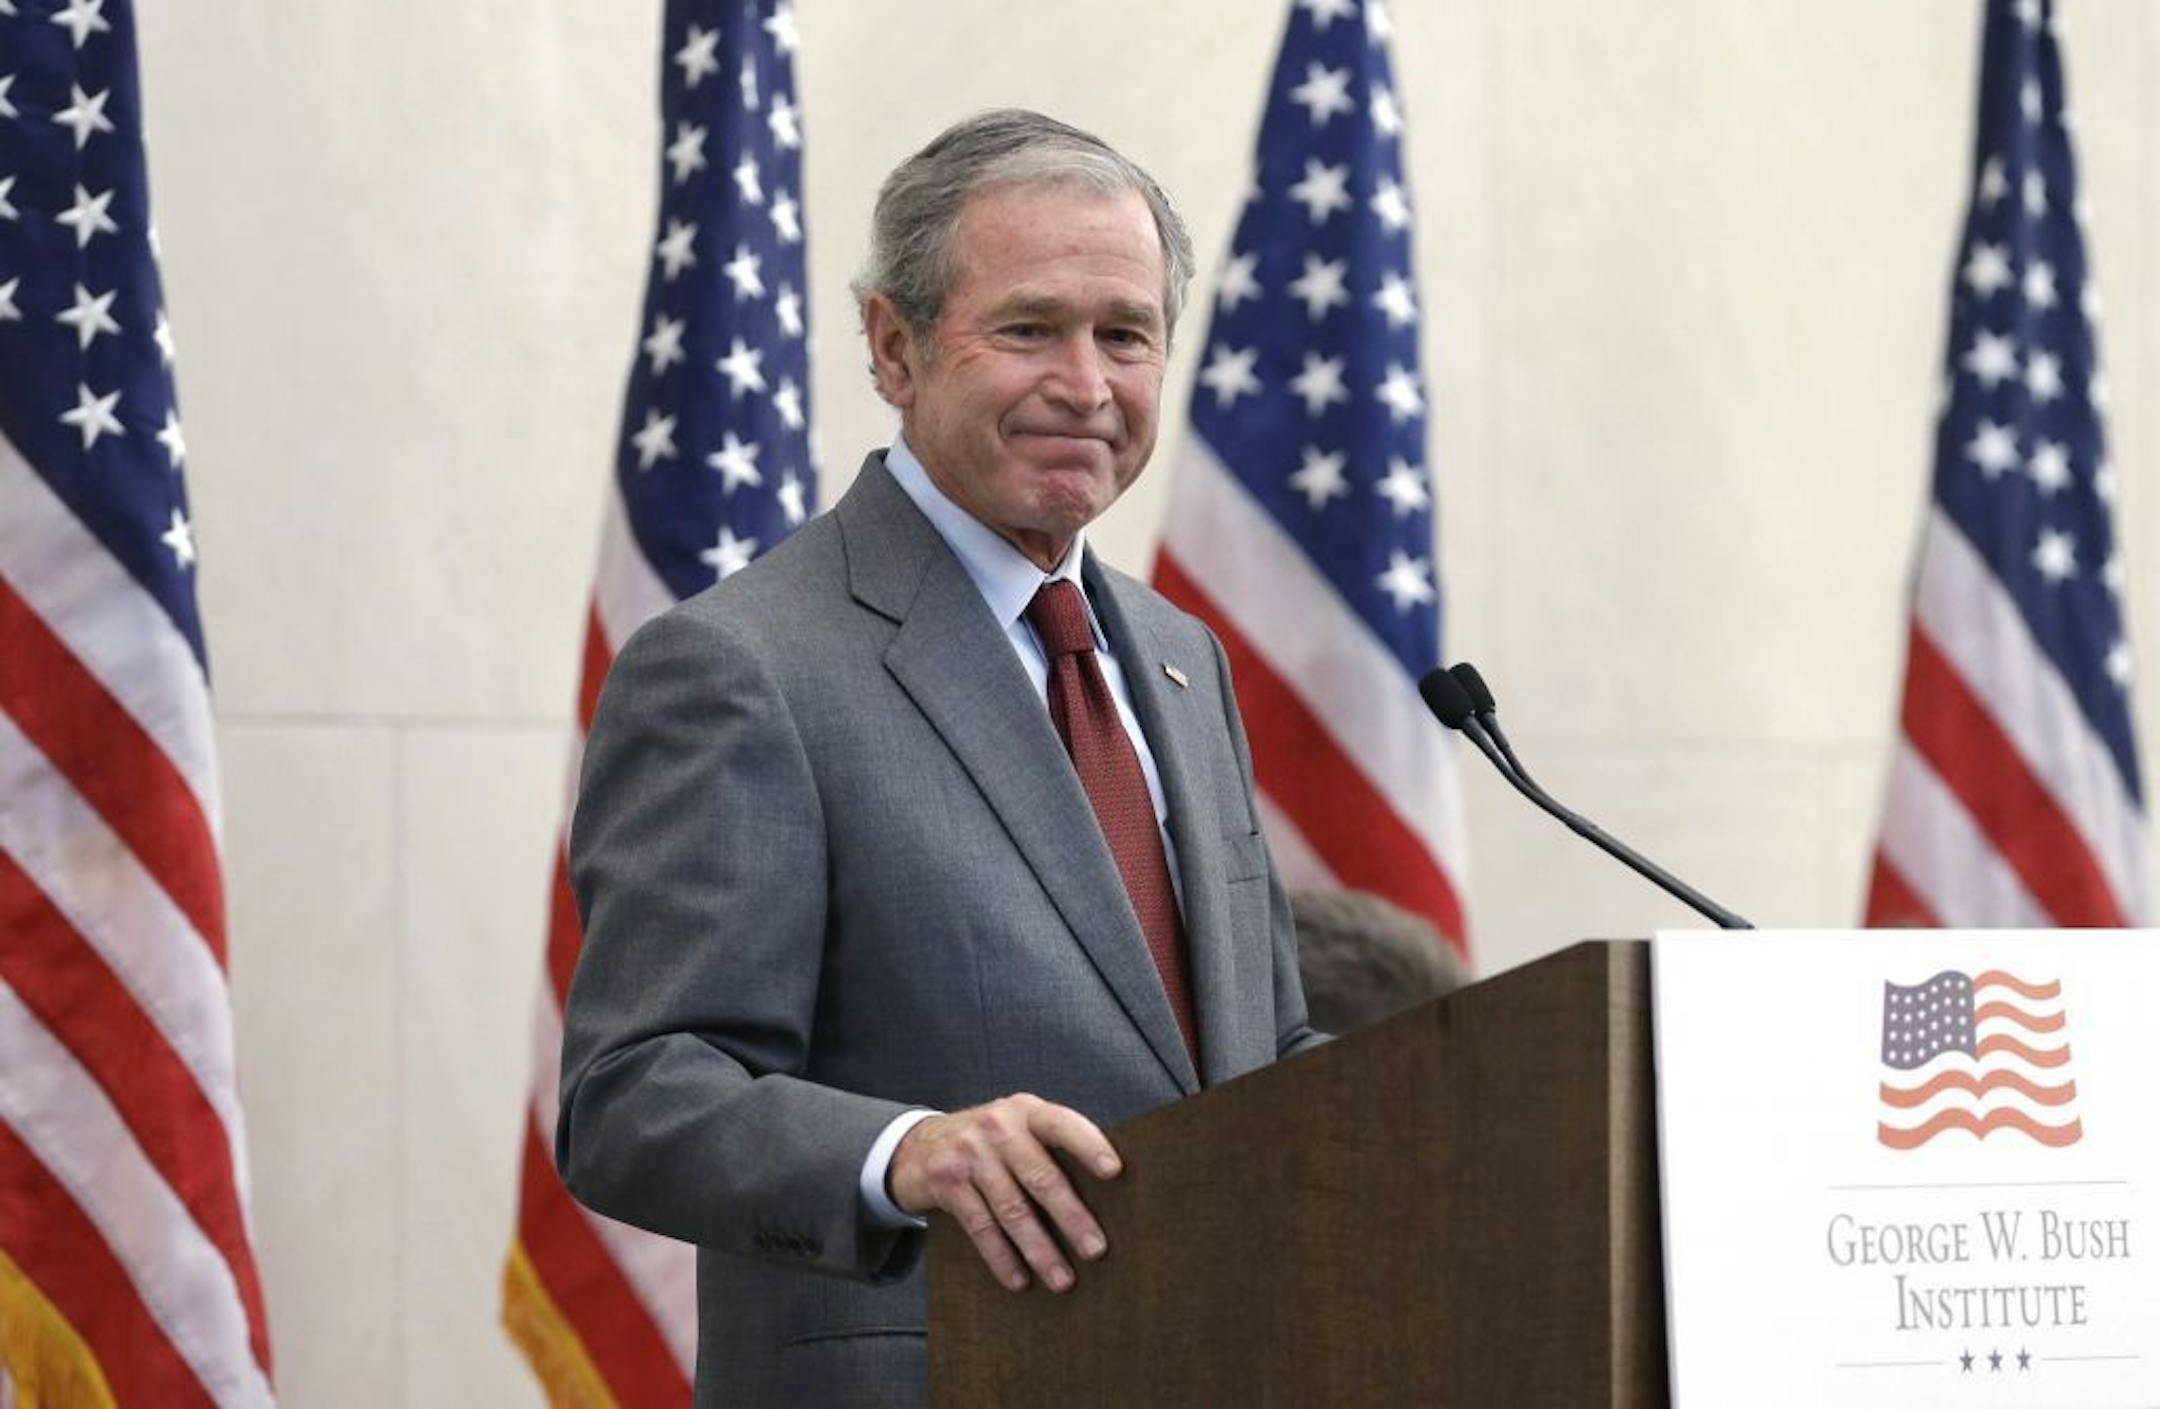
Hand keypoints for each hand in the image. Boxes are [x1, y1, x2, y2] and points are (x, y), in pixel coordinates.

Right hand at [888, 1093, 1120, 1293]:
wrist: (917, 1146)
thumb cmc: (989, 1144)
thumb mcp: (1017, 1129)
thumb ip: (1050, 1148)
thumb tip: (1107, 1197)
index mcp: (1026, 1112)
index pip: (1062, 1124)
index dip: (1088, 1145)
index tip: (1115, 1171)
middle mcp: (997, 1127)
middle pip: (1040, 1175)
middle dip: (1071, 1216)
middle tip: (1096, 1249)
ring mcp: (969, 1154)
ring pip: (1012, 1209)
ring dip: (1040, 1249)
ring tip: (1063, 1279)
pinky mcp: (947, 1182)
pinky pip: (980, 1227)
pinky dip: (1001, 1257)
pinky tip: (1019, 1280)